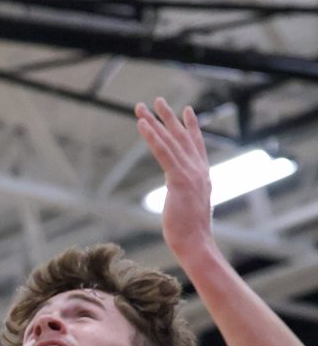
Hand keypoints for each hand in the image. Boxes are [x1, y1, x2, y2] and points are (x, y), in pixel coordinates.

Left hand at [135, 98, 213, 262]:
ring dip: (155, 122)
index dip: (191, 127)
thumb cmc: (191, 234)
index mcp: (203, 177)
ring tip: (142, 107)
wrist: (196, 244)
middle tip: (158, 100)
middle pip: (182, 137)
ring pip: (170, 141)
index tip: (187, 110)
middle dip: (169, 118)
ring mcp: (190, 174)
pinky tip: (142, 125)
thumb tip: (181, 199)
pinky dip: (152, 137)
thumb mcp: (189, 209)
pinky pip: (163, 153)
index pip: (197, 146)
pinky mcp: (178, 180)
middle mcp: (199, 171)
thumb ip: (186, 197)